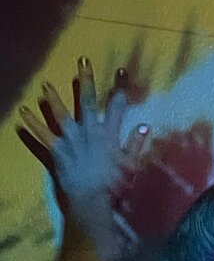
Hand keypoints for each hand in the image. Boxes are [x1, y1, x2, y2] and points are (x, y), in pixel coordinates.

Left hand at [18, 57, 148, 233]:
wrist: (92, 199)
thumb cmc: (114, 185)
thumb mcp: (130, 165)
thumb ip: (135, 144)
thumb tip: (145, 126)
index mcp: (109, 134)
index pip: (117, 107)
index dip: (119, 90)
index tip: (120, 72)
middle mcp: (89, 131)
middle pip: (88, 101)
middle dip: (86, 80)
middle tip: (82, 61)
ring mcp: (70, 139)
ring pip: (60, 113)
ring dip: (53, 98)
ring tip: (45, 85)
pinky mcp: (56, 150)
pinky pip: (41, 135)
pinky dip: (32, 123)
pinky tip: (23, 112)